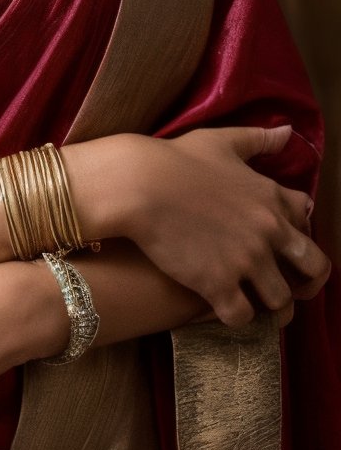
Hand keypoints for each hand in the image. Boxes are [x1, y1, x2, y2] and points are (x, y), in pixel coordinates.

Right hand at [119, 125, 329, 326]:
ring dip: (269, 305)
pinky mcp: (219, 284)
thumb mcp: (221, 140)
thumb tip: (288, 132)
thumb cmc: (175, 158)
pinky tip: (222, 308)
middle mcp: (268, 232)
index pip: (308, 222)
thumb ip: (258, 139)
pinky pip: (243, 317)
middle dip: (305, 283)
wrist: (137, 184)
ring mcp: (246, 261)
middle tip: (285, 287)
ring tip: (253, 302)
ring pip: (280, 301)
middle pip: (313, 270)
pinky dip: (236, 317)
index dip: (299, 234)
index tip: (284, 243)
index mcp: (271, 197)